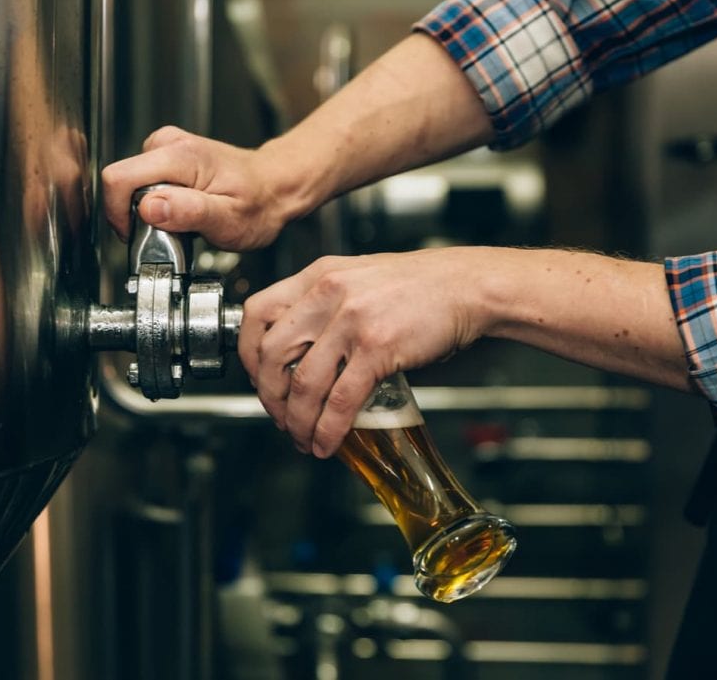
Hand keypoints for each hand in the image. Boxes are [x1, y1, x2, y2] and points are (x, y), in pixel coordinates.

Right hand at [101, 126, 302, 249]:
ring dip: (147, 210)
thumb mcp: (229, 219)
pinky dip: (155, 202)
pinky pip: (143, 182)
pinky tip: (181, 210)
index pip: (119, 179)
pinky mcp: (167, 155)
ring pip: (131, 184)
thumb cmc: (259, 204)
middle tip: (169, 232)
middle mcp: (169, 144)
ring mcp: (167, 146)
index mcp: (180, 156)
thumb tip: (149, 208)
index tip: (138, 235)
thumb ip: (188, 212)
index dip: (120, 213)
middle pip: (122, 181)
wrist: (276, 187)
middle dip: (135, 214)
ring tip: (180, 222)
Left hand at [238, 248, 491, 457]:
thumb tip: (304, 349)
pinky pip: (341, 399)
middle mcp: (328, 294)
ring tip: (304, 439)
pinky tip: (328, 441)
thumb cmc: (421, 285)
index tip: (259, 379)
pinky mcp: (378, 347)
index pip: (257, 313)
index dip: (248, 355)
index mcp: (318, 276)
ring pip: (303, 383)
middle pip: (270, 354)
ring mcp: (352, 320)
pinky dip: (329, 428)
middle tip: (281, 417)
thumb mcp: (359, 279)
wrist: (468, 285)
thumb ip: (326, 305)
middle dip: (269, 397)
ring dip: (297, 422)